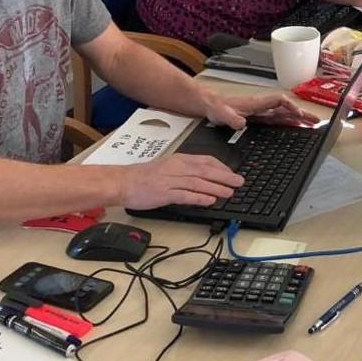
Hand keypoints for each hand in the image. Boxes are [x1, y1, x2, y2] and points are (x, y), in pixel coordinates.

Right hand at [114, 154, 241, 207]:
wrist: (122, 182)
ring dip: (215, 188)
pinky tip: (209, 200)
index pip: (205, 160)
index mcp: (178, 160)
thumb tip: (204, 178)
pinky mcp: (163, 193)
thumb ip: (185, 172)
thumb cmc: (143, 177)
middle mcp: (176, 168)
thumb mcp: (167, 168)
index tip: (232, 173)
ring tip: (229, 193)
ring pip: (198, 182)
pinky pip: (184, 195)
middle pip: (205, 171)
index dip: (221, 167)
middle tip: (239, 182)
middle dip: (224, 177)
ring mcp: (169, 180)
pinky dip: (198, 198)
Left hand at [201, 90, 321, 129]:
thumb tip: (241, 123)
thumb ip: (231, 118)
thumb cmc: (215, 107)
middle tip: (316, 121)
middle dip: (302, 113)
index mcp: (256, 103)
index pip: (278, 101)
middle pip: (286, 108)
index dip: (290, 106)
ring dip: (298, 118)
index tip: (299, 114)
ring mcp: (261, 112)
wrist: (209, 106)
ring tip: (312, 125)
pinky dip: (289, 122)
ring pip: (284, 114)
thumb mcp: (221, 113)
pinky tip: (296, 127)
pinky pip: (278, 119)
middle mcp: (261, 106)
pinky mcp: (259, 118)